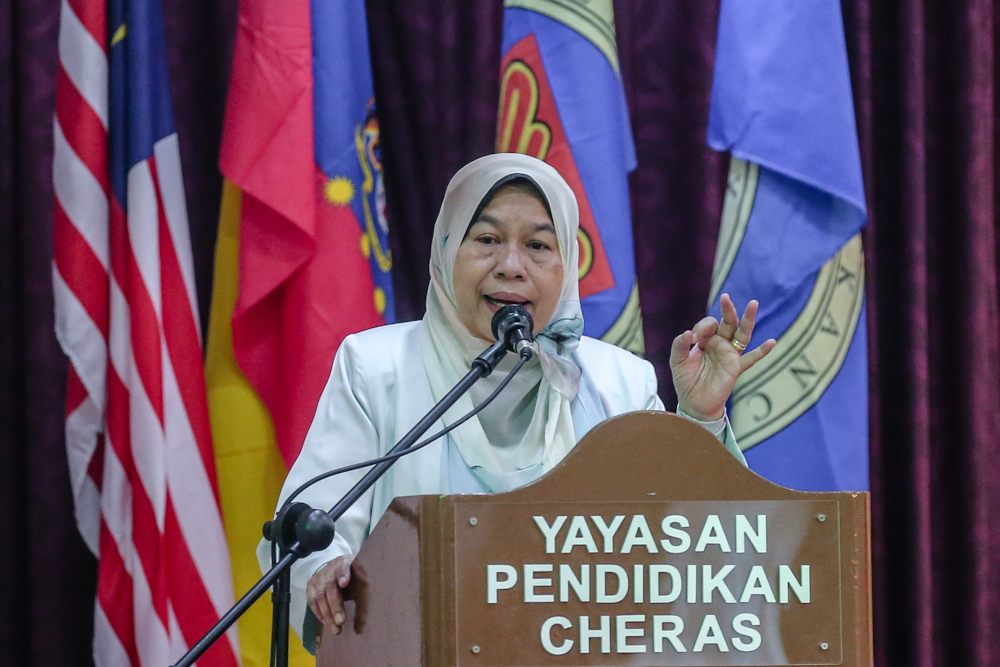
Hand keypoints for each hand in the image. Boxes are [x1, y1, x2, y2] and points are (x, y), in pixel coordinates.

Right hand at [307, 554, 354, 633]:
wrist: (337, 568)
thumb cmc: (354, 577)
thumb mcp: (361, 582)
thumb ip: (363, 596)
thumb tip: (361, 628)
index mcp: (346, 562)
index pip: (343, 566)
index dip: (343, 574)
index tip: (344, 583)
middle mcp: (330, 567)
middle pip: (330, 586)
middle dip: (335, 605)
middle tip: (341, 622)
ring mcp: (319, 576)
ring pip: (320, 595)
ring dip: (327, 613)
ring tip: (335, 627)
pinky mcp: (311, 585)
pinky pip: (312, 600)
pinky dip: (319, 613)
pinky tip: (326, 622)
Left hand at [670, 293, 775, 420]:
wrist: (694, 403)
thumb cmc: (686, 380)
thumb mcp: (677, 362)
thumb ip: (679, 346)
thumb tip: (687, 333)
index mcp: (706, 339)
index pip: (708, 324)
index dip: (701, 327)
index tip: (693, 338)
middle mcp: (720, 343)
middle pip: (728, 322)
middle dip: (727, 310)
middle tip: (725, 297)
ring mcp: (730, 355)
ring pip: (742, 334)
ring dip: (748, 320)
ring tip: (753, 304)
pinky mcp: (735, 368)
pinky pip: (751, 359)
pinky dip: (762, 351)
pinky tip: (772, 342)